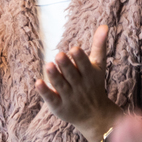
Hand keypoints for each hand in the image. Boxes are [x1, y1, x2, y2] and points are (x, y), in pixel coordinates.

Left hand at [36, 25, 121, 141]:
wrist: (95, 116)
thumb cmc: (94, 85)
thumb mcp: (98, 66)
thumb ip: (99, 46)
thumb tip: (104, 25)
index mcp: (89, 75)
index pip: (85, 65)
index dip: (80, 58)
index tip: (74, 49)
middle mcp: (79, 86)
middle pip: (72, 75)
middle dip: (66, 66)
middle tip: (59, 55)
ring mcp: (69, 97)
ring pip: (61, 86)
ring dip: (54, 76)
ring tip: (48, 65)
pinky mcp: (59, 107)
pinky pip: (51, 99)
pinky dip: (45, 92)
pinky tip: (38, 82)